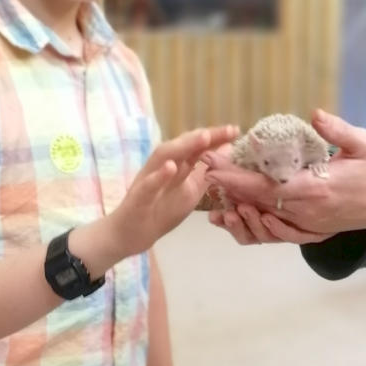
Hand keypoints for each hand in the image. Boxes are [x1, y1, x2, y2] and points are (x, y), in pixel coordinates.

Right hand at [108, 125, 238, 257]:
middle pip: (182, 146)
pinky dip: (159, 176)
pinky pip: (147, 185)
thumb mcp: (190, 191)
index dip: (215, 137)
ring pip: (163, 157)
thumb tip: (226, 151)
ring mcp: (148, 180)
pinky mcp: (137, 198)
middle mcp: (161, 166)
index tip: (235, 130)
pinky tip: (171, 168)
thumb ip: (205, 173)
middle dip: (204, 136)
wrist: (130, 235)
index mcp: (175, 166)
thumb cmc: (160, 211)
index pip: (195, 146)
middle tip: (228, 130)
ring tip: (204, 137)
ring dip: (183, 146)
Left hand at [204, 109, 365, 243]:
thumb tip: (315, 114)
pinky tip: (240, 210)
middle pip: (256, 202)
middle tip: (204, 166)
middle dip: (227, 186)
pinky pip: (275, 229)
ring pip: (262, 218)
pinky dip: (254, 221)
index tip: (212, 165)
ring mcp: (307, 223)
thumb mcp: (364, 144)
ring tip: (215, 187)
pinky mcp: (309, 229)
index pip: (265, 186)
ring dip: (236, 204)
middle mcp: (306, 211)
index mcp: (315, 189)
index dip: (235, 178)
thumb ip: (338, 130)